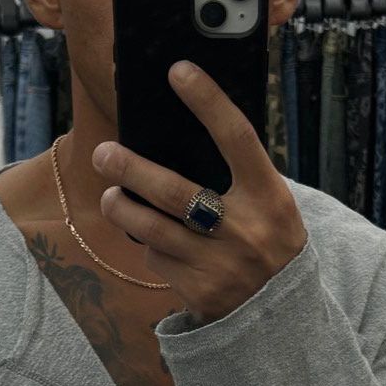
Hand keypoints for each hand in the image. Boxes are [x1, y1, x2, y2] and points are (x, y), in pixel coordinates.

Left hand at [92, 60, 307, 325]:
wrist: (281, 314)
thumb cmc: (267, 240)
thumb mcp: (269, 205)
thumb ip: (235, 176)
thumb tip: (174, 135)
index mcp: (269, 196)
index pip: (236, 138)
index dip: (208, 101)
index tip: (178, 71)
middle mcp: (245, 229)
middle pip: (175, 192)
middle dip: (131, 169)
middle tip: (104, 153)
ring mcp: (220, 264)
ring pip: (152, 230)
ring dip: (121, 209)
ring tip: (110, 196)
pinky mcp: (199, 291)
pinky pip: (158, 260)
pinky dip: (149, 247)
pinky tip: (153, 242)